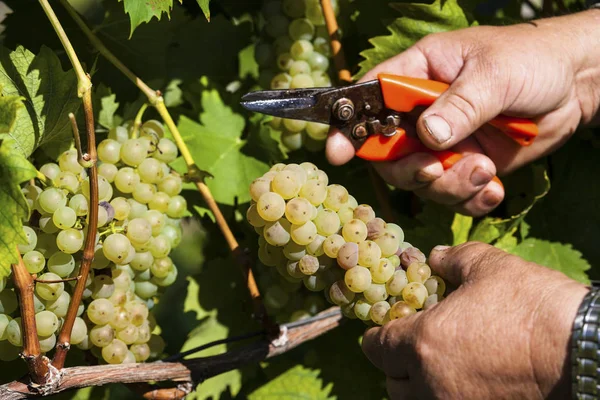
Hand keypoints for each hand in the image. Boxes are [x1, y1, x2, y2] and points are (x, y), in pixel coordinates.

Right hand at [327, 11, 599, 215]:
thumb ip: (460, 104)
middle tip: (438, 170)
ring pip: (423, 181)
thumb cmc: (531, 59)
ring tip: (485, 170)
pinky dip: (472, 199)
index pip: (370, 99)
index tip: (337, 153)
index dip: (348, 126)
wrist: (575, 85)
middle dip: (411, 170)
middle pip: (390, 154)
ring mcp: (444, 144)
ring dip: (451, 186)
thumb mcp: (495, 74)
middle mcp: (423, 114)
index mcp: (418, 74)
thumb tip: (428, 136)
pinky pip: (455, 196)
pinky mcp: (467, 166)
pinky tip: (494, 187)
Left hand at [362, 242, 588, 399]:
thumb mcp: (488, 266)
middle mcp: (432, 384)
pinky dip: (444, 395)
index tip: (383, 328)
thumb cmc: (530, 304)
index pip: (378, 347)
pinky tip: (464, 378)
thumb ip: (452, 259)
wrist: (582, 348)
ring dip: (418, 385)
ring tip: (436, 365)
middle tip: (411, 345)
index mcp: (423, 343)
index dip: (376, 335)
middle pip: (393, 383)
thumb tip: (435, 257)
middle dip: (396, 363)